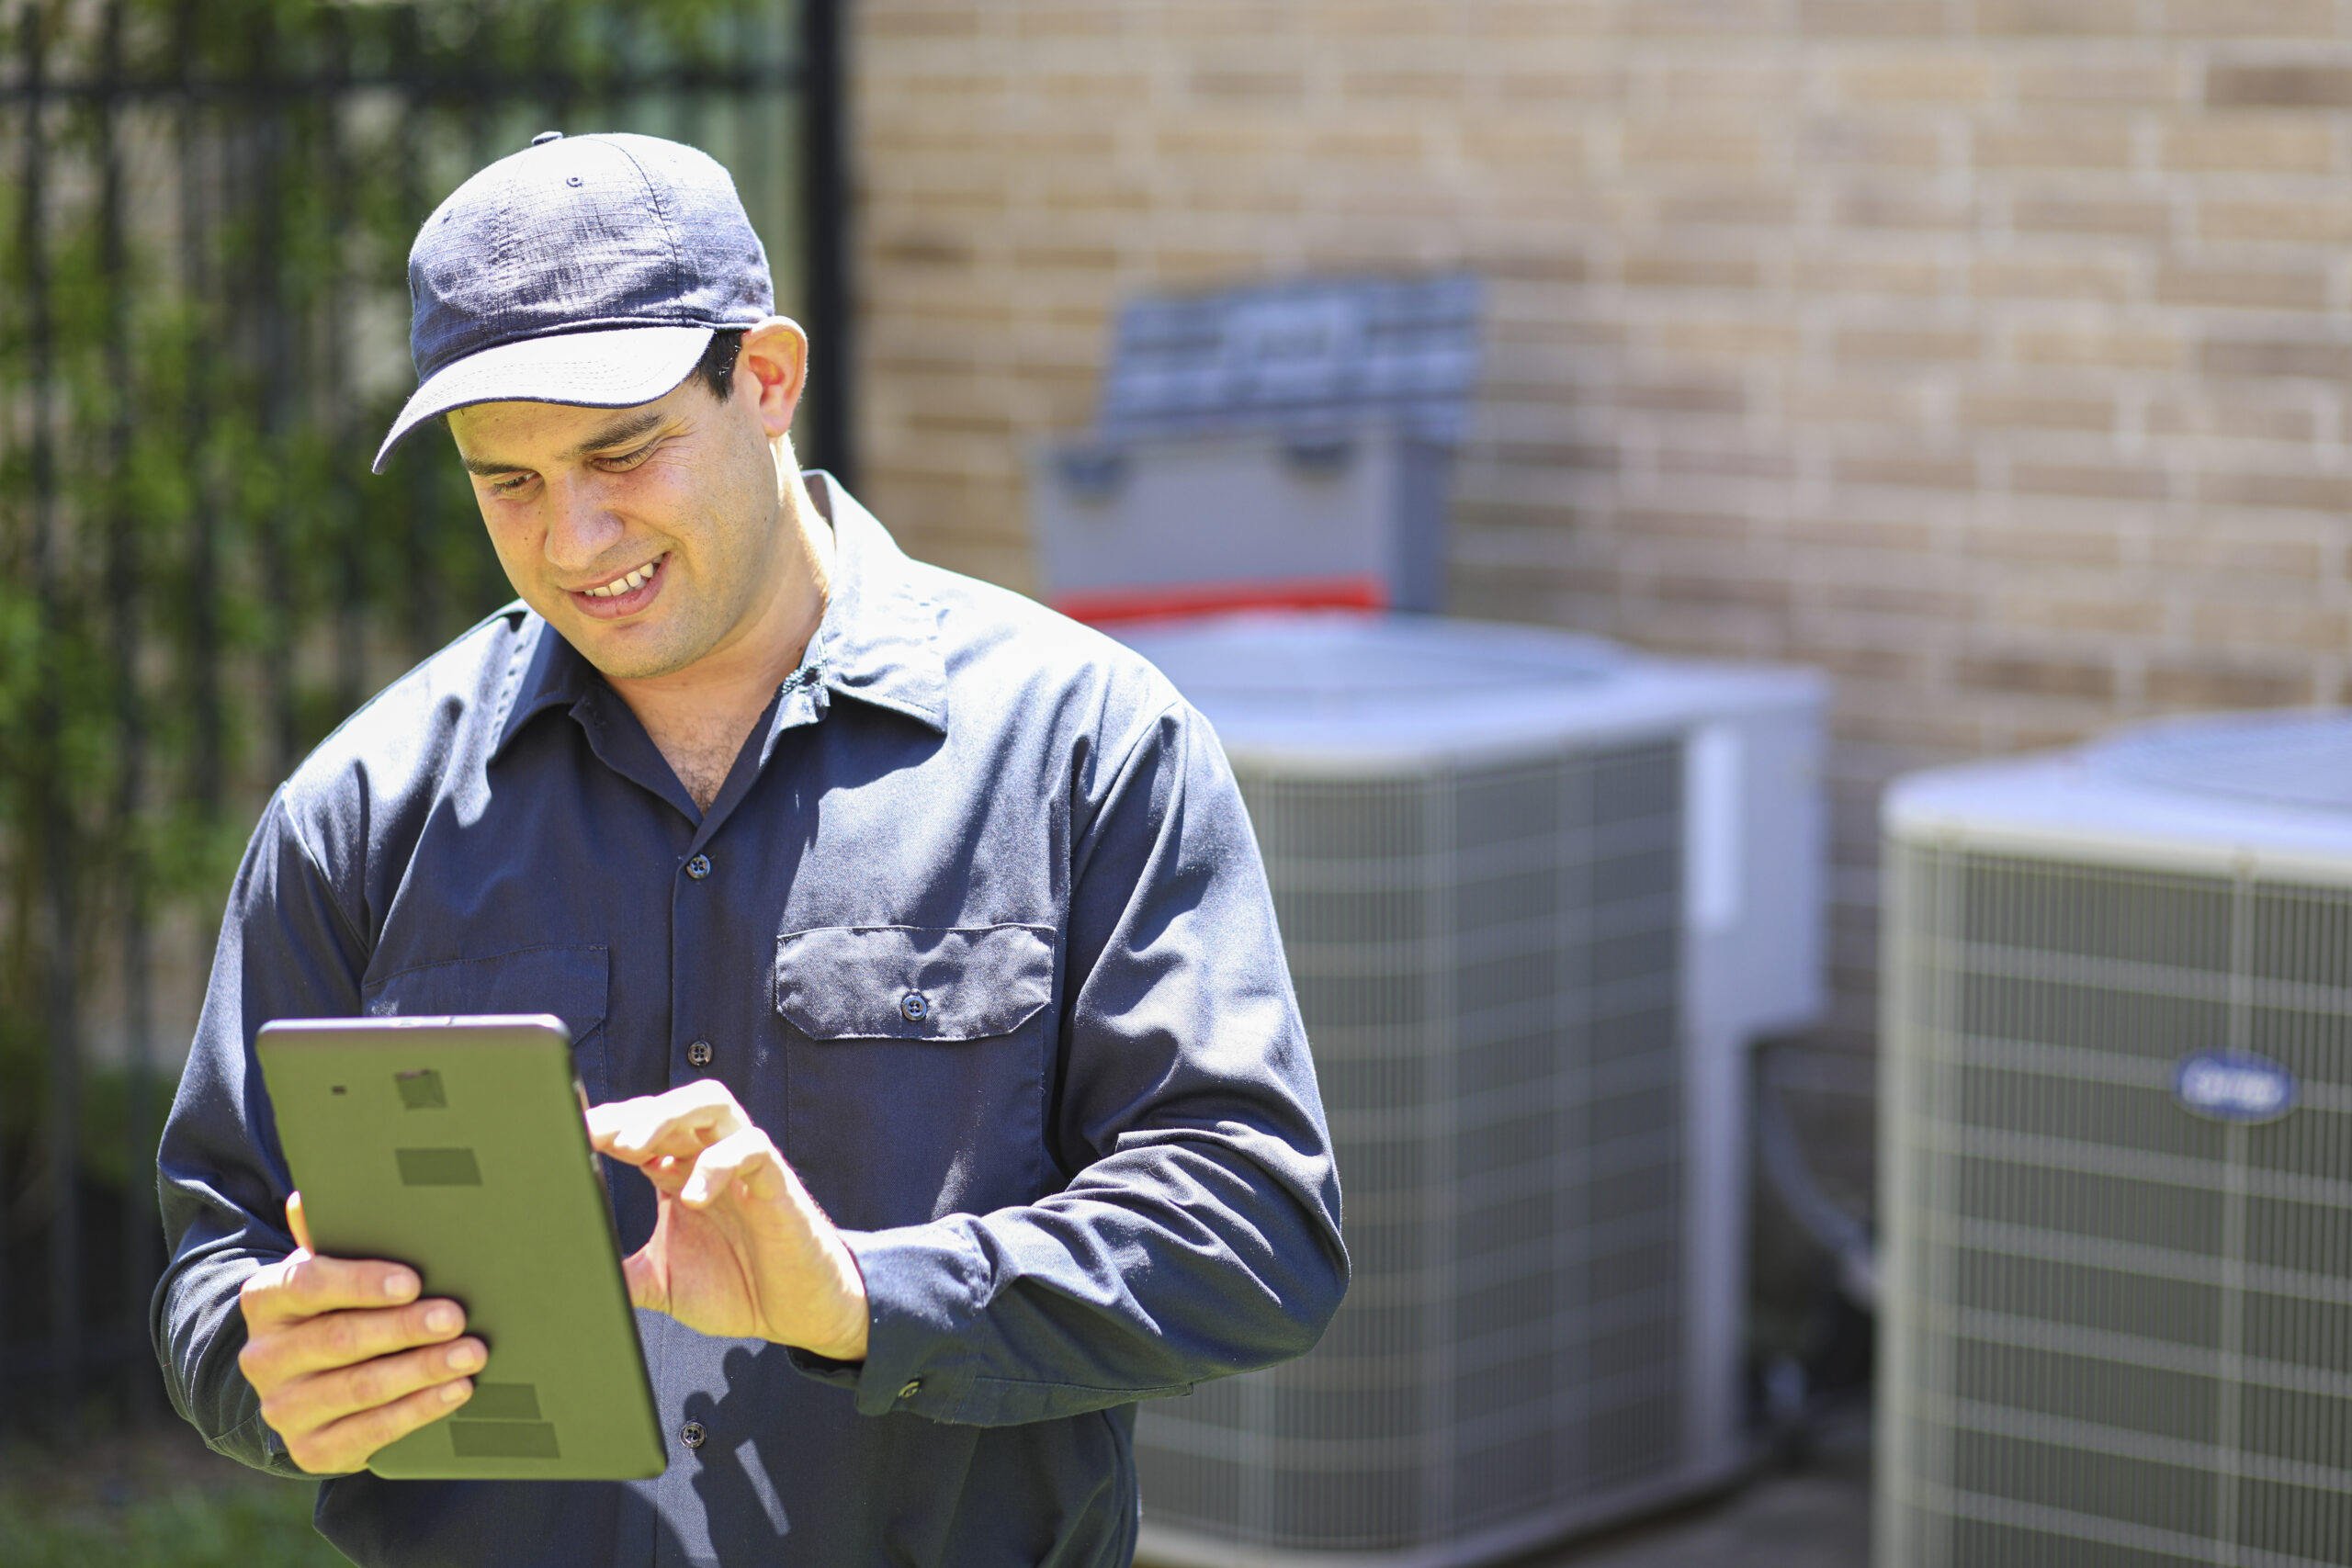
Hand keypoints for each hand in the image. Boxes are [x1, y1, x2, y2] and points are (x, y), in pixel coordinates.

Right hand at [237, 1192, 486, 1474]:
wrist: (307, 1379)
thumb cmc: (333, 1305)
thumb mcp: (329, 1266)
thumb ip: (330, 1233)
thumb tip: (309, 1197)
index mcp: (266, 1299)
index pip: (307, 1285)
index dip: (360, 1282)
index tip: (412, 1281)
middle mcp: (263, 1357)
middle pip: (339, 1339)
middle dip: (404, 1328)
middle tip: (456, 1317)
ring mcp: (283, 1408)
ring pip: (358, 1388)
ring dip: (421, 1371)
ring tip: (471, 1354)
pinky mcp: (309, 1450)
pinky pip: (369, 1432)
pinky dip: (418, 1411)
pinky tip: (456, 1391)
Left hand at [586, 1083, 868, 1360]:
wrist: (798, 1312)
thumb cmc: (737, 1286)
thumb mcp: (660, 1283)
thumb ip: (620, 1273)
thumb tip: (567, 1277)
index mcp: (677, 1173)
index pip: (638, 1129)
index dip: (603, 1126)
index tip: (565, 1135)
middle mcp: (708, 1159)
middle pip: (669, 1105)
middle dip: (629, 1114)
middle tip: (593, 1135)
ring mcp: (744, 1166)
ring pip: (711, 1105)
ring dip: (669, 1117)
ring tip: (634, 1148)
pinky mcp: (776, 1183)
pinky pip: (753, 1148)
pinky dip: (720, 1162)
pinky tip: (694, 1195)